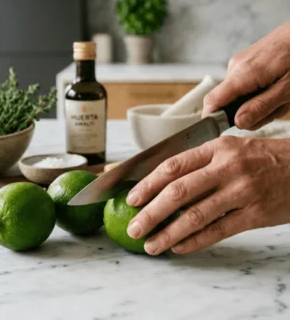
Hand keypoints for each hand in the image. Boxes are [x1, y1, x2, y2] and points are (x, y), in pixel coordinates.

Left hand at [125, 136, 289, 254]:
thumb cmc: (264, 159)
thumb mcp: (232, 149)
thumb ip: (200, 163)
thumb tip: (162, 184)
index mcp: (216, 149)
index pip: (173, 166)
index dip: (148, 184)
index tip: (131, 198)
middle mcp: (226, 168)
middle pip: (178, 192)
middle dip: (151, 213)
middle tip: (135, 228)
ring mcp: (241, 193)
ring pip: (195, 216)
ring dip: (168, 233)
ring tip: (151, 245)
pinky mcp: (255, 215)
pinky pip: (217, 231)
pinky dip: (194, 242)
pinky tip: (178, 248)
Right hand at [203, 22, 289, 129]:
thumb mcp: (286, 90)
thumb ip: (260, 107)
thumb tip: (238, 122)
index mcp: (242, 74)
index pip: (212, 101)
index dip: (213, 119)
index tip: (223, 130)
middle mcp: (235, 67)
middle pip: (226, 102)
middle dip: (247, 113)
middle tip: (274, 111)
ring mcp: (239, 63)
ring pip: (236, 94)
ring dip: (255, 102)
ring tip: (279, 96)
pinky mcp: (244, 61)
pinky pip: (243, 84)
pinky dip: (257, 92)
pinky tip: (274, 87)